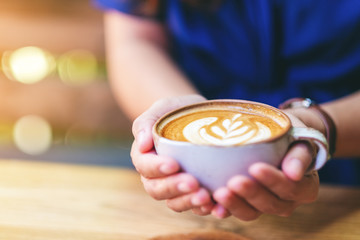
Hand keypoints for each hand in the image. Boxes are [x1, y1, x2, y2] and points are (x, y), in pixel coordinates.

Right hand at [131, 95, 215, 214]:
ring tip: (206, 197)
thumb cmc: (174, 111)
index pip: (145, 167)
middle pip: (158, 190)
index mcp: (145, 157)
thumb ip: (145, 123)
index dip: (157, 168)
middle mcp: (157, 177)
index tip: (173, 164)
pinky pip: (196, 206)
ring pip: (176, 202)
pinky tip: (218, 207)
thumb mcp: (160, 109)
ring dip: (189, 202)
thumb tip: (142, 143)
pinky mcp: (193, 192)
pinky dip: (206, 209)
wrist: (194, 116)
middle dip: (175, 188)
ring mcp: (175, 187)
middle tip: (193, 183)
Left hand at [211, 111, 320, 219]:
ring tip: (219, 193)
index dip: (273, 181)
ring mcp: (265, 205)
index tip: (255, 167)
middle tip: (233, 181)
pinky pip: (234, 211)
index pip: (290, 188)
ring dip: (234, 204)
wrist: (279, 139)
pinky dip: (223, 209)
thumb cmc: (291, 136)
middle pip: (269, 203)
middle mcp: (286, 202)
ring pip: (251, 212)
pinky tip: (212, 205)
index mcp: (304, 188)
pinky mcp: (246, 204)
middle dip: (250, 193)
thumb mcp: (301, 139)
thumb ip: (300, 155)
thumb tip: (294, 173)